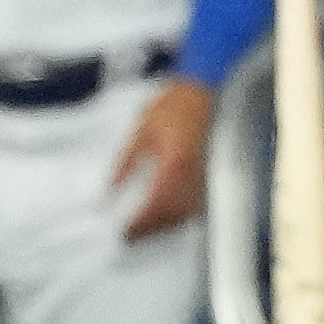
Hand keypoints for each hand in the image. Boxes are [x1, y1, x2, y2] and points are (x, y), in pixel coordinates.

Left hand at [116, 77, 212, 237]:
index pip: (154, 205)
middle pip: (172, 216)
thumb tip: (110, 188)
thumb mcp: (143, 128)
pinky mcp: (214, 174)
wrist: (211, 86)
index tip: (121, 233)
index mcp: (174, 164)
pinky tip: (168, 214)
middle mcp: (194, 176)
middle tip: (130, 237)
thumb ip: (126, 161)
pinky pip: (197, 204)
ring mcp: (207, 177)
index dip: (138, 223)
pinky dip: (181, 215)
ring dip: (166, 225)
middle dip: (150, 231)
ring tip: (146, 229)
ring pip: (187, 214)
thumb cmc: (176, 104)